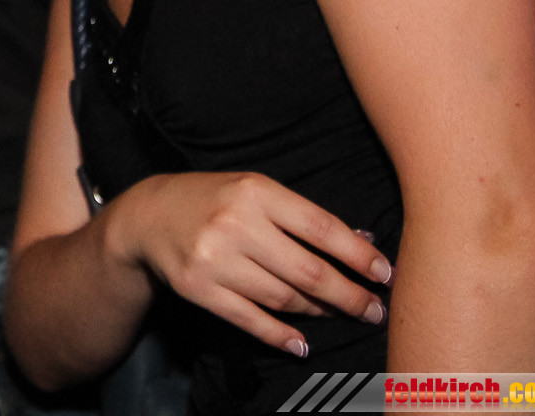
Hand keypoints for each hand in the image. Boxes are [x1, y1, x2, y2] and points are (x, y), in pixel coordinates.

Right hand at [106, 171, 391, 357]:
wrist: (148, 216)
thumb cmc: (213, 200)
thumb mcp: (255, 191)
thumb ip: (302, 216)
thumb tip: (363, 243)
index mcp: (255, 192)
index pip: (322, 229)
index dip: (359, 256)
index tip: (385, 275)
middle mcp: (235, 225)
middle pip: (309, 272)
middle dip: (350, 296)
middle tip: (375, 310)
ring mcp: (215, 259)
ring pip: (284, 298)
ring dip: (319, 313)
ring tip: (339, 315)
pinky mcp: (200, 289)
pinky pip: (251, 320)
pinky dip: (281, 335)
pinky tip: (301, 342)